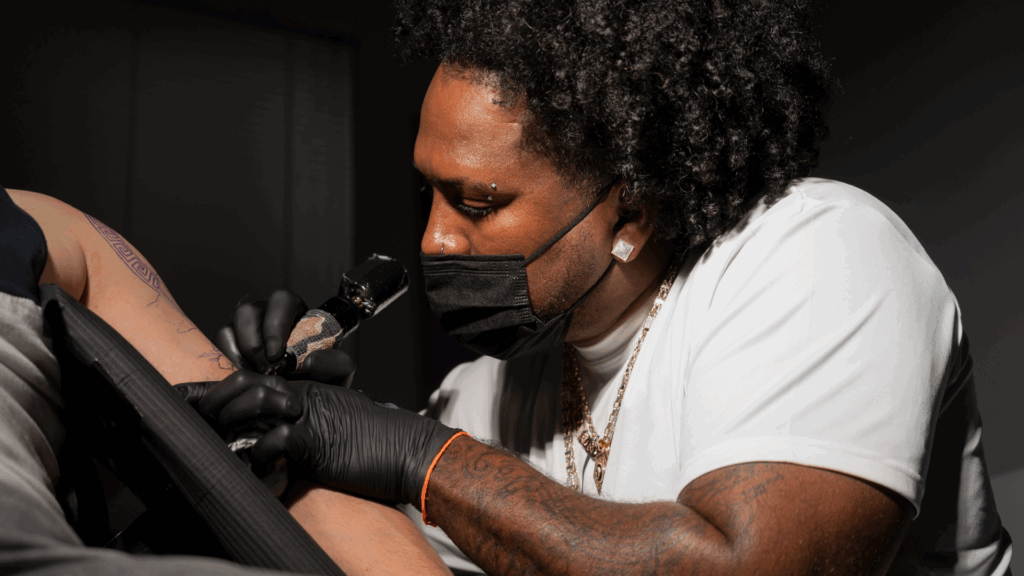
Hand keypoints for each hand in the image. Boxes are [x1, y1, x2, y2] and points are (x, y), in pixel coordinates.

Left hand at [178, 371, 460, 504]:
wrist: (408, 449)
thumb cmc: (374, 444)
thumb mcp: (332, 426)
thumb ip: (300, 425)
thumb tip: (262, 444)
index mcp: (303, 390)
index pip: (249, 377)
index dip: (215, 389)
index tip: (190, 401)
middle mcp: (302, 396)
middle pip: (244, 383)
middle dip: (213, 403)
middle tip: (200, 423)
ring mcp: (309, 415)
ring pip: (254, 403)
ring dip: (233, 426)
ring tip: (229, 447)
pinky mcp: (316, 440)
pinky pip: (275, 440)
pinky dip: (259, 456)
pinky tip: (258, 467)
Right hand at [214, 289, 353, 384]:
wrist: (306, 394)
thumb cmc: (323, 375)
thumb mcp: (339, 371)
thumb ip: (334, 364)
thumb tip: (309, 361)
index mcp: (292, 310)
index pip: (281, 301)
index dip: (275, 324)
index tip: (277, 354)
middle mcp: (263, 314)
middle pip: (246, 312)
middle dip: (252, 341)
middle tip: (263, 369)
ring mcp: (241, 330)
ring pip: (226, 330)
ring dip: (235, 355)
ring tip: (251, 378)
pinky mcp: (227, 349)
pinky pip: (215, 351)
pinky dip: (224, 367)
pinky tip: (239, 384)